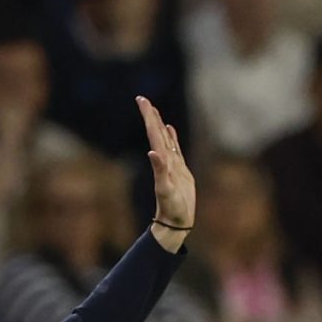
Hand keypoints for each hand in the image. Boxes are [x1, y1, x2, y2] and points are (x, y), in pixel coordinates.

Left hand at [139, 95, 194, 232]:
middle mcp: (165, 160)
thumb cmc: (172, 209)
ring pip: (165, 138)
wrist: (176, 222)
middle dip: (150, 116)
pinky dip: (172, 137)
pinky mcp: (180, 170)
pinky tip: (170, 129)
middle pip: (156, 133)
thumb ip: (160, 171)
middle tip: (142, 99)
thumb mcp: (165, 190)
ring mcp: (172, 164)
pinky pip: (175, 149)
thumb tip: (153, 153)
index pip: (153, 134)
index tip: (142, 101)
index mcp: (161, 161)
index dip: (149, 117)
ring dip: (159, 124)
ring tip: (154, 110)